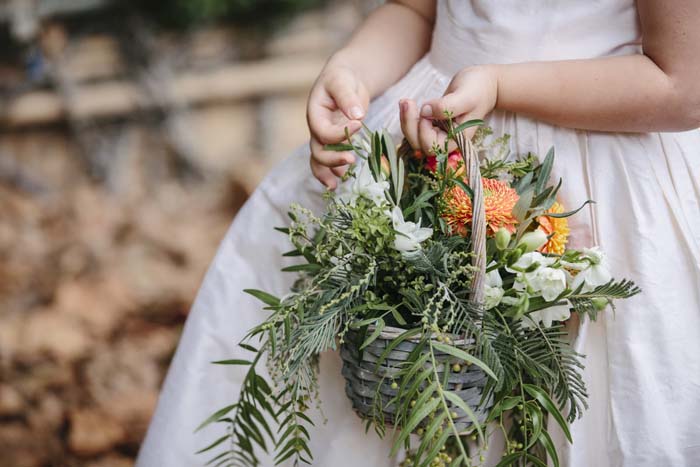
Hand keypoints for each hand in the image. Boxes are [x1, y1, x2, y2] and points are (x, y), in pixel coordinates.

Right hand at [307, 63, 369, 188]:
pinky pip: (328, 161)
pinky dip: (332, 172)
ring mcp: (323, 138)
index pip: (322, 131)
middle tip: (352, 160)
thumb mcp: (342, 81)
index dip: (339, 133)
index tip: (359, 124)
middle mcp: (316, 128)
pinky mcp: (334, 143)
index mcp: (315, 113)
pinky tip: (340, 181)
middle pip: (318, 150)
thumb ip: (347, 98)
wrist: (344, 79)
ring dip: (327, 172)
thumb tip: (357, 116)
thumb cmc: (341, 77)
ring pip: (319, 160)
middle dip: (332, 159)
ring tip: (336, 184)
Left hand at [399, 65, 498, 153]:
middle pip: (419, 144)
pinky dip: (408, 116)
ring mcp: (438, 133)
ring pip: (414, 137)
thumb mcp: (466, 96)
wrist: (485, 84)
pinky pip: (415, 127)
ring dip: (406, 120)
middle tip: (406, 101)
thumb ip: (448, 106)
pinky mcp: (433, 124)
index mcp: (456, 140)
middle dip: (409, 124)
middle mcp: (446, 140)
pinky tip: (406, 102)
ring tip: (405, 101)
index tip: (427, 109)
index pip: (432, 147)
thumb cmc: (479, 89)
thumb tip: (425, 110)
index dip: (424, 132)